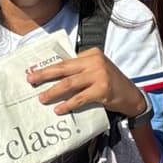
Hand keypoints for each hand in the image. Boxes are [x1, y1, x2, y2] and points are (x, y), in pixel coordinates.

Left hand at [30, 48, 145, 116]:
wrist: (132, 96)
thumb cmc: (111, 84)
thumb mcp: (97, 71)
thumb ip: (81, 70)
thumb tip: (54, 78)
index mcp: (92, 53)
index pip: (66, 61)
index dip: (49, 67)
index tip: (35, 72)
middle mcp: (95, 61)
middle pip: (64, 68)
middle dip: (45, 75)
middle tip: (31, 80)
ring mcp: (99, 75)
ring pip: (69, 83)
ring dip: (53, 91)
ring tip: (42, 98)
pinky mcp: (102, 89)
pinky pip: (80, 98)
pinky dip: (68, 104)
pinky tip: (59, 109)